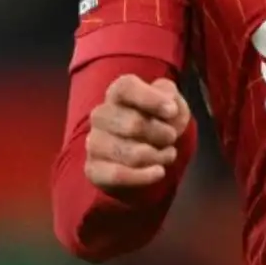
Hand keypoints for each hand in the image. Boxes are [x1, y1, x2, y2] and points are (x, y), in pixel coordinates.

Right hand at [83, 75, 190, 196]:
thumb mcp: (171, 103)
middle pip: (133, 124)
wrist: (145, 155)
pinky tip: (159, 172)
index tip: (172, 111)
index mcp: (117, 93)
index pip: (126, 88)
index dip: (150, 98)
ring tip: (169, 154)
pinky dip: (143, 176)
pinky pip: (117, 175)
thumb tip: (169, 105)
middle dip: (161, 134)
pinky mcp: (93, 169)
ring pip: (129, 153)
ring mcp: (94, 142)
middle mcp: (100, 115)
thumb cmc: (158, 121)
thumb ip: (170, 96)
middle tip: (172, 137)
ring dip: (157, 156)